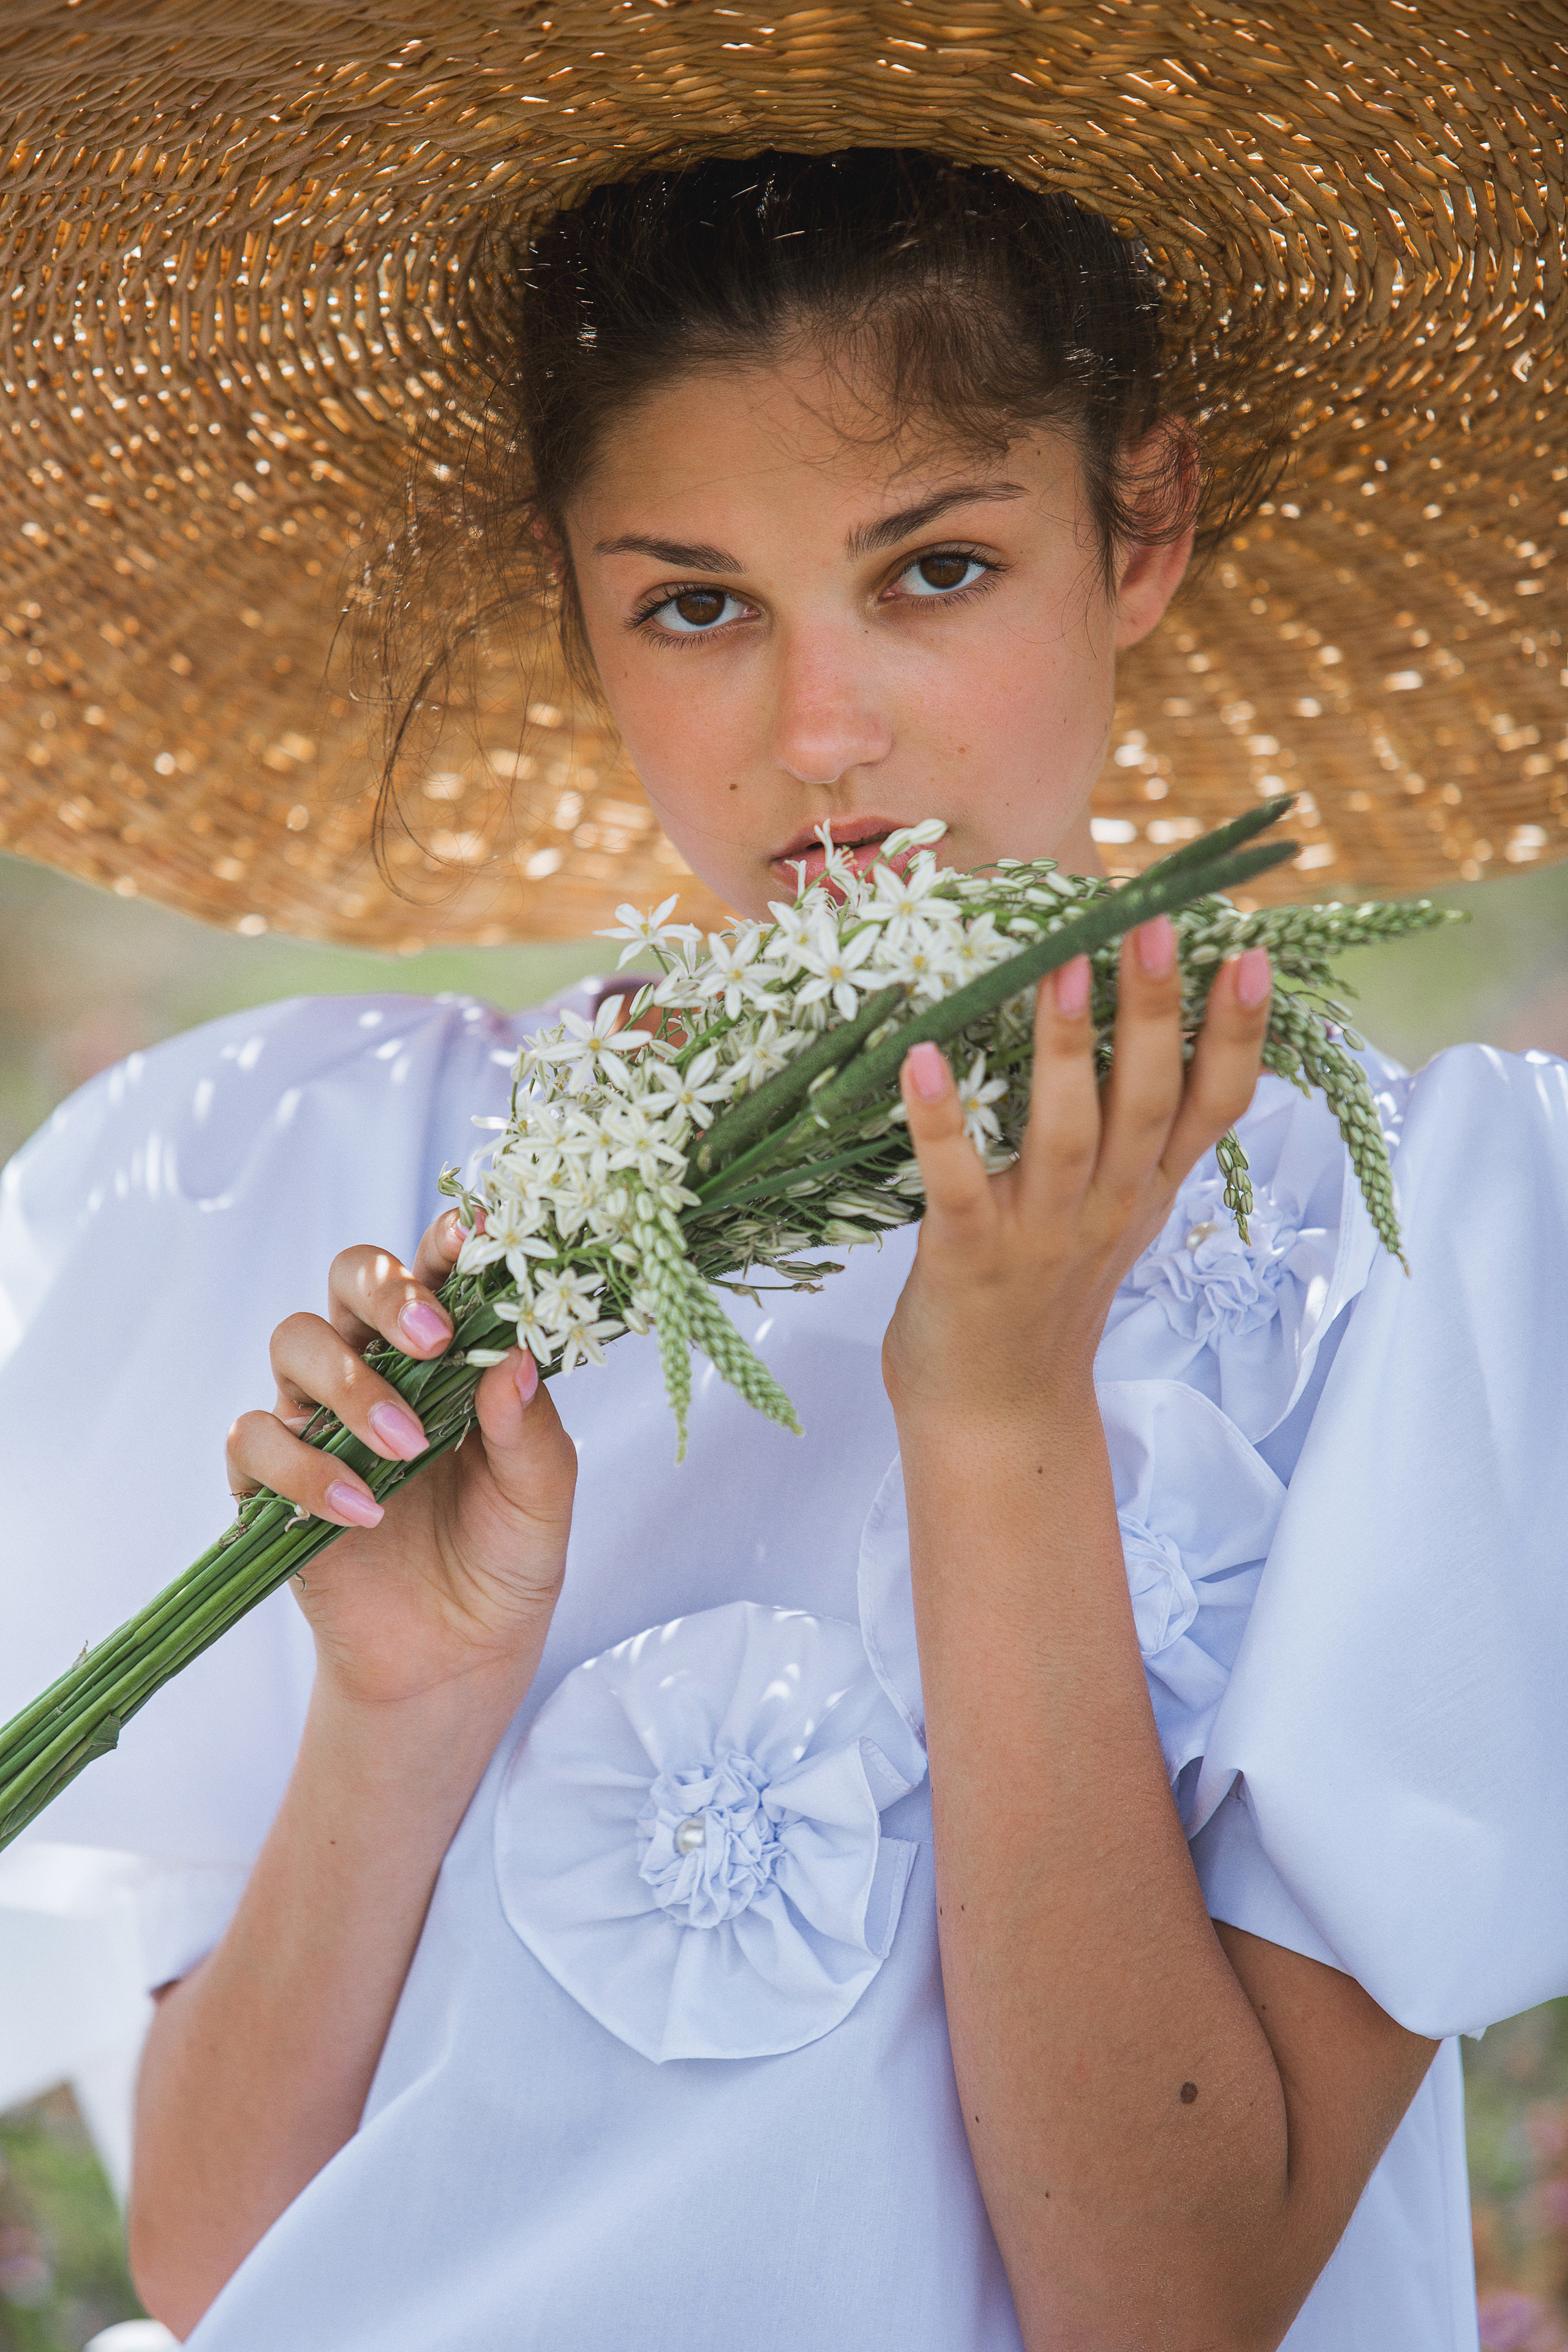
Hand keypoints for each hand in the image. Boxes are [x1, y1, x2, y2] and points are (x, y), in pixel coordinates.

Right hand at [226, 1208, 576, 1708]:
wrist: (455, 1658)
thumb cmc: (505, 1560)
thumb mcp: (541, 1499)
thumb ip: (529, 1429)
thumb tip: (515, 1356)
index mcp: (448, 1354)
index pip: (438, 1271)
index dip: (448, 1242)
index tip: (472, 1233)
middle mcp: (378, 1367)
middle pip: (350, 1278)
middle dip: (387, 1293)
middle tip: (431, 1340)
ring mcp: (319, 1417)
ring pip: (296, 1344)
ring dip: (349, 1386)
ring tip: (406, 1450)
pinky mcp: (271, 1478)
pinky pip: (255, 1439)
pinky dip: (303, 1469)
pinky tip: (361, 1510)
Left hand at [882, 922, 1270, 1426]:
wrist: (997, 1414)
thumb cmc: (1042, 1296)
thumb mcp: (1113, 1214)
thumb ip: (1133, 1135)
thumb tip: (1136, 1021)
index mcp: (1145, 1190)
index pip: (1214, 1105)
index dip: (1237, 1033)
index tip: (1248, 955)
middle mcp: (1107, 1208)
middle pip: (1147, 1102)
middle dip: (1154, 1012)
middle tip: (1153, 923)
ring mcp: (1041, 1235)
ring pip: (1067, 1134)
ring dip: (1066, 1049)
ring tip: (1061, 965)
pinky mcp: (970, 1259)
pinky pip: (959, 1182)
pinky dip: (943, 1122)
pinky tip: (922, 1059)